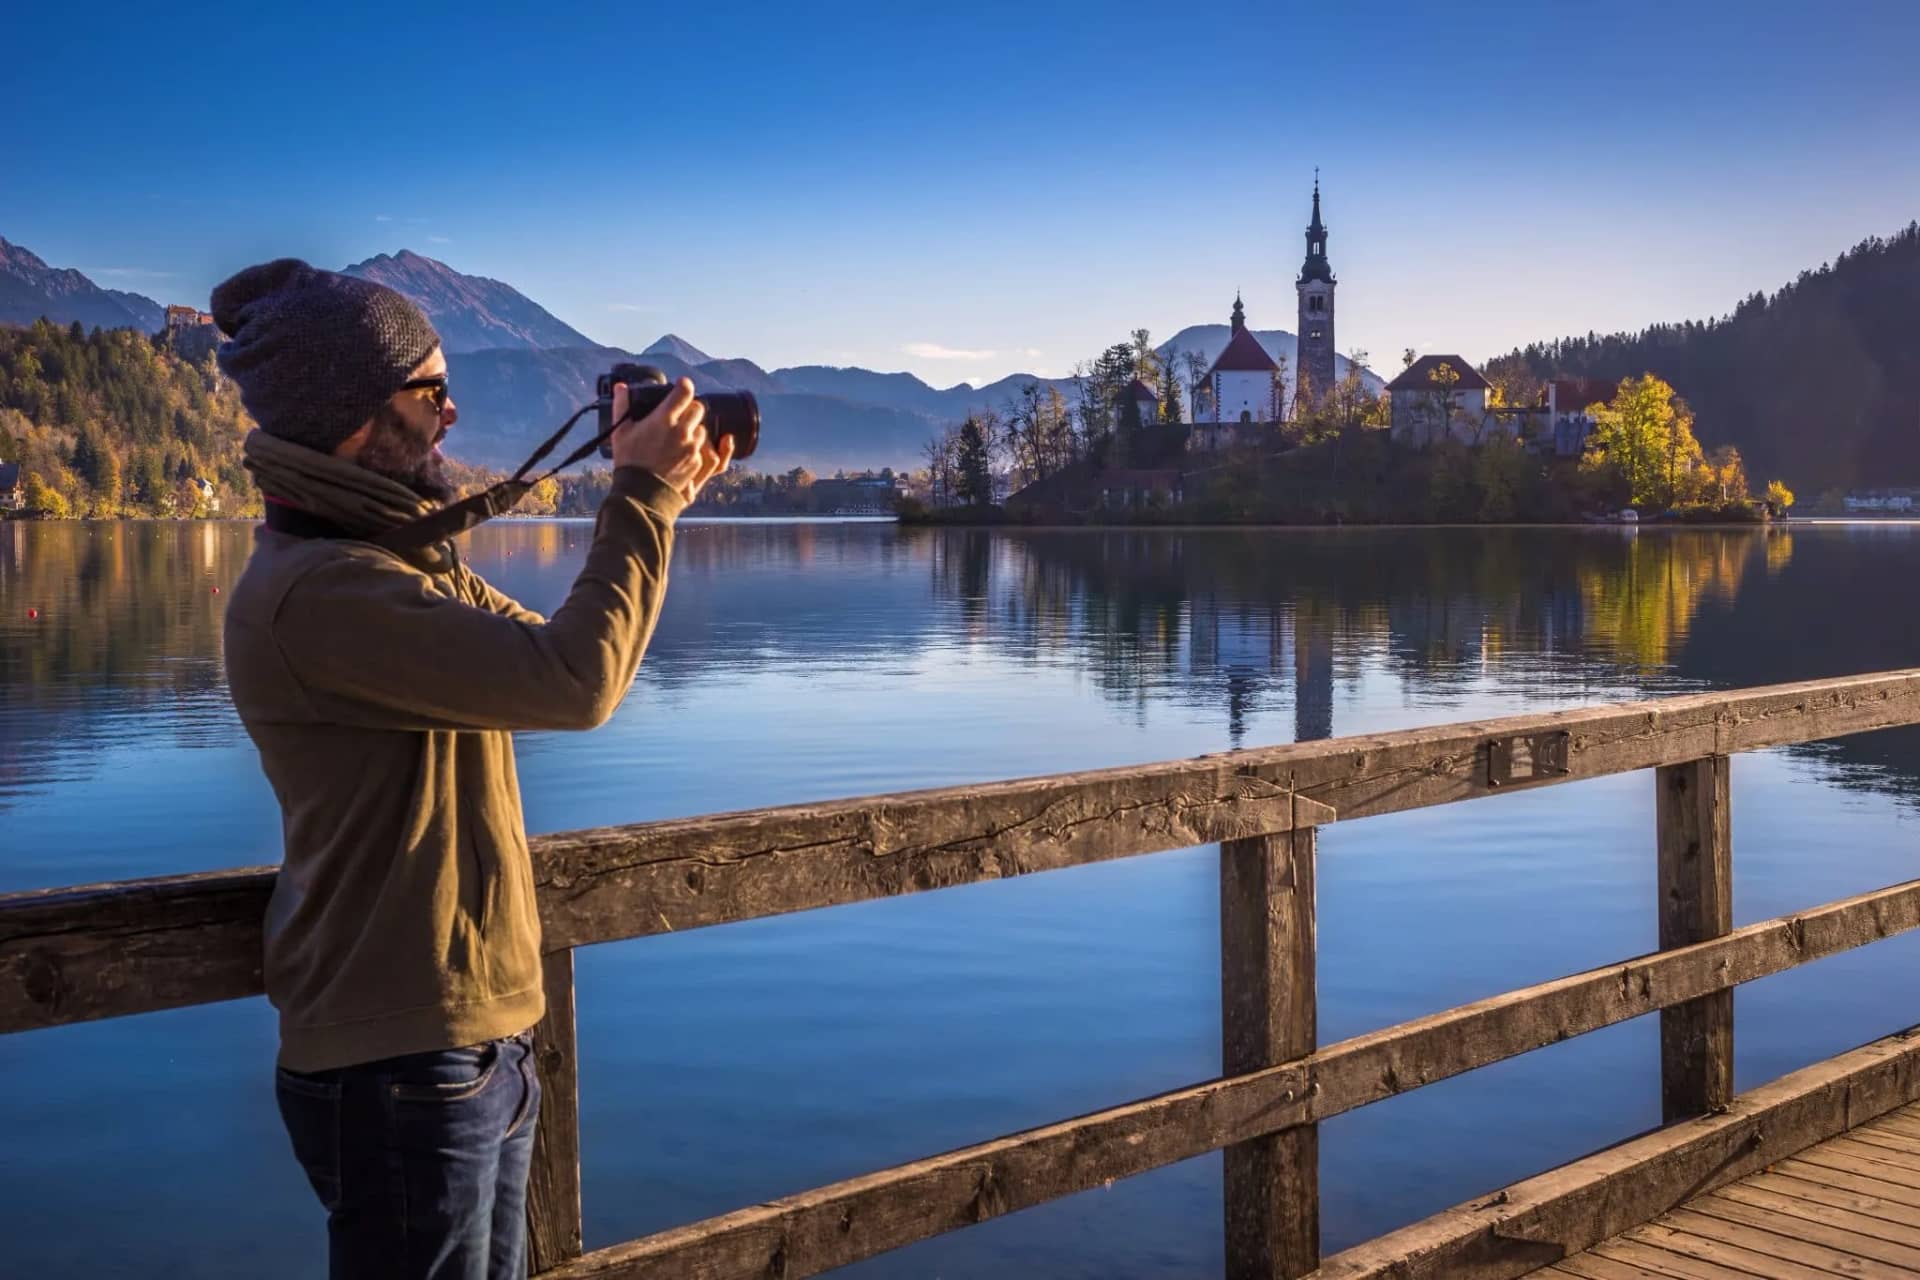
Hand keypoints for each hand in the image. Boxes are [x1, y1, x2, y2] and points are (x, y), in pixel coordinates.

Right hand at [611, 378, 727, 499]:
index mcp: (664, 419)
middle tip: (679, 414)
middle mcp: (682, 432)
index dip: (684, 386)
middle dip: (690, 408)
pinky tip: (682, 452)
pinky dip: (695, 449)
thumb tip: (621, 387)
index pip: (685, 392)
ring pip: (703, 429)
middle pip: (698, 408)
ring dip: (694, 429)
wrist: (640, 494)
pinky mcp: (697, 464)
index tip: (681, 386)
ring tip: (679, 436)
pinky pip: (702, 450)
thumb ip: (622, 405)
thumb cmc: (629, 462)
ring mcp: (692, 449)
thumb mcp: (620, 432)